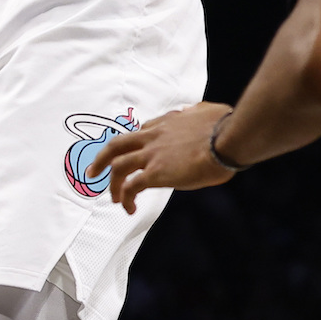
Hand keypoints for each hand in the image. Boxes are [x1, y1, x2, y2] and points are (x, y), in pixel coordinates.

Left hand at [89, 102, 234, 213]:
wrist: (227, 140)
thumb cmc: (224, 126)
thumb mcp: (206, 110)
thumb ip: (196, 112)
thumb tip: (195, 111)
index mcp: (167, 122)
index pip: (141, 132)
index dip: (133, 145)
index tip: (134, 156)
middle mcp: (154, 136)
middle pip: (117, 145)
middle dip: (102, 158)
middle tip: (94, 171)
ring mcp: (152, 154)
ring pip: (117, 166)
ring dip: (112, 184)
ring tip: (114, 199)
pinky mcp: (156, 173)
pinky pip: (131, 187)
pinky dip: (125, 198)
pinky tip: (130, 209)